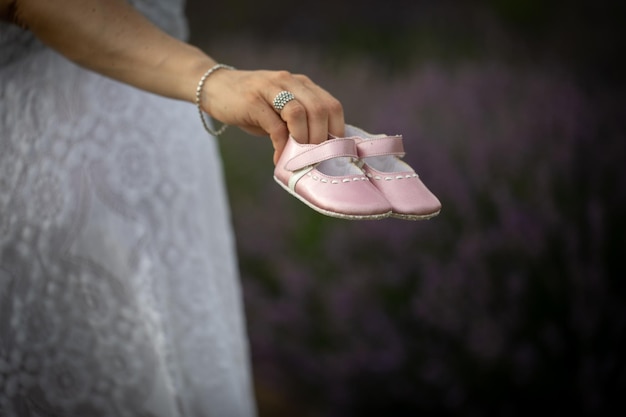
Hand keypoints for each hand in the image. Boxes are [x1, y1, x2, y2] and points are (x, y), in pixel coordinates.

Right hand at [200, 68, 344, 163]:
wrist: (215, 88)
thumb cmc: (253, 106)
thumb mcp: (280, 110)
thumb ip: (300, 122)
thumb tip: (320, 149)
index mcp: (302, 84)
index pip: (331, 105)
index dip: (337, 130)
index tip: (332, 151)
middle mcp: (289, 81)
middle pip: (319, 109)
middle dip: (320, 139)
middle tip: (314, 157)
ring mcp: (270, 88)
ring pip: (299, 113)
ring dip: (303, 140)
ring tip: (298, 156)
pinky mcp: (253, 100)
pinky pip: (275, 126)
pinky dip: (280, 146)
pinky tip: (278, 158)